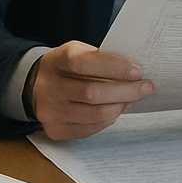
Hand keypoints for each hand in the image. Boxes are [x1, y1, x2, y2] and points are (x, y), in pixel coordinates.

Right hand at [31, 40, 153, 140]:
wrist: (36, 86)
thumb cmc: (66, 68)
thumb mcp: (78, 52)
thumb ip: (101, 60)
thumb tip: (134, 74)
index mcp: (55, 61)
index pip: (83, 64)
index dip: (113, 68)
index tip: (137, 71)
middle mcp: (49, 88)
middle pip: (92, 93)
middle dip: (125, 91)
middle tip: (145, 87)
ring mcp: (50, 112)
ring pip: (95, 114)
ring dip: (119, 106)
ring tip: (131, 99)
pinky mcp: (56, 130)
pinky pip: (91, 128)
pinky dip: (108, 119)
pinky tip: (115, 109)